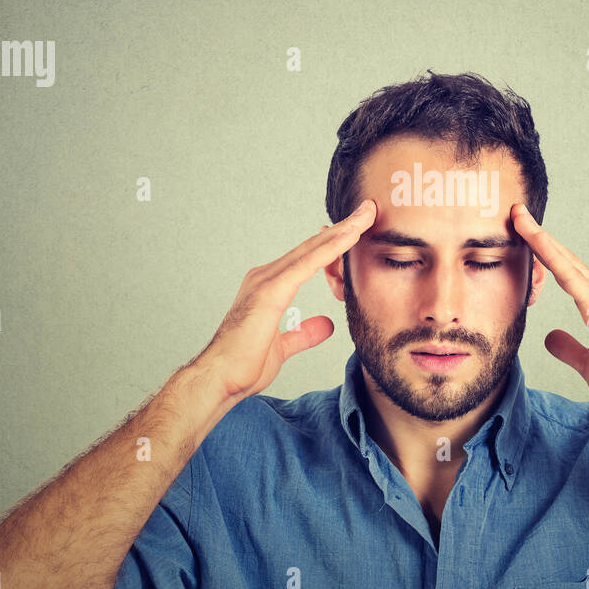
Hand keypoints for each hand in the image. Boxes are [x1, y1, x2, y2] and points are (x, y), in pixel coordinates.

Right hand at [192, 200, 376, 407]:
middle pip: (313, 247)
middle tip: (369, 209)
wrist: (219, 379)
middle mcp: (265, 277)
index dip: (335, 243)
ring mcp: (266, 281)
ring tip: (366, 214)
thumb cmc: (243, 365)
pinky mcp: (269, 291)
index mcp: (269, 287)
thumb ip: (303, 333)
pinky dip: (330, 249)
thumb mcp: (283, 347)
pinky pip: (307, 264)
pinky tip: (349, 237)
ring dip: (342, 231)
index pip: (309, 259)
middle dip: (343, 228)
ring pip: (312, 249)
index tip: (359, 229)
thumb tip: (326, 325)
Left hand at [511, 203, 588, 425]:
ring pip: (566, 262)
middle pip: (565, 260)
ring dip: (541, 238)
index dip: (546, 253)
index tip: (524, 235)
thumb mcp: (586, 364)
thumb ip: (568, 348)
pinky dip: (552, 256)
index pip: (566, 273)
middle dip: (539, 237)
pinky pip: (571, 277)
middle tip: (517, 213)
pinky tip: (537, 240)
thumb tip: (549, 336)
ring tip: (519, 217)